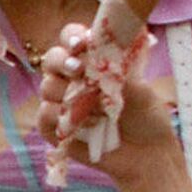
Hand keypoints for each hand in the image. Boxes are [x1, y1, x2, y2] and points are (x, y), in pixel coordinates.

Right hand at [38, 26, 177, 177]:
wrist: (147, 154)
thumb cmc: (146, 117)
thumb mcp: (141, 90)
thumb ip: (117, 72)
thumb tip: (95, 59)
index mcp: (91, 63)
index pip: (71, 39)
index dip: (71, 36)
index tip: (81, 42)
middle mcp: (71, 79)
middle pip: (50, 59)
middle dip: (61, 62)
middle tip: (78, 70)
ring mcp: (59, 103)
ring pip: (47, 88)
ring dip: (68, 96)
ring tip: (97, 112)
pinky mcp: (53, 128)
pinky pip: (43, 116)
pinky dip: (60, 119)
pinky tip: (83, 127)